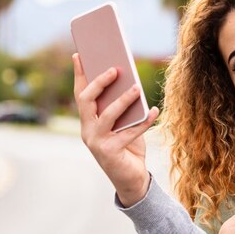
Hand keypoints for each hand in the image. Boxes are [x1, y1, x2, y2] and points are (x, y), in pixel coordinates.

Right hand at [72, 53, 158, 206]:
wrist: (132, 179)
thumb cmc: (129, 146)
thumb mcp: (123, 123)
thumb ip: (121, 107)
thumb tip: (129, 81)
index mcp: (88, 121)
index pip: (80, 93)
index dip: (80, 74)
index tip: (80, 54)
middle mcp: (87, 130)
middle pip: (87, 100)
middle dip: (100, 83)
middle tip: (116, 69)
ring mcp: (96, 142)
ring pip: (107, 115)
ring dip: (123, 100)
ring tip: (137, 88)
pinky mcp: (110, 153)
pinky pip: (129, 133)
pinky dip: (143, 122)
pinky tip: (154, 111)